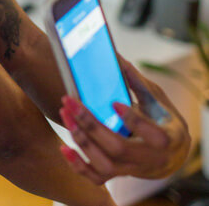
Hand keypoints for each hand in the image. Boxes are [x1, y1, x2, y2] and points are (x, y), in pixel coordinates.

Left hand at [58, 58, 190, 184]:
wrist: (170, 156)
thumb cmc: (162, 120)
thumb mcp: (157, 99)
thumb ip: (137, 82)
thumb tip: (116, 57)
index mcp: (167, 138)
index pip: (153, 135)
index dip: (134, 121)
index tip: (114, 102)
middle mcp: (149, 159)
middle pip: (119, 148)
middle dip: (91, 125)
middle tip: (70, 101)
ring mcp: (132, 170)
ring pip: (105, 165)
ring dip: (81, 141)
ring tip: (65, 114)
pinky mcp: (117, 176)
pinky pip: (95, 177)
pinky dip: (77, 165)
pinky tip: (63, 147)